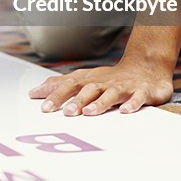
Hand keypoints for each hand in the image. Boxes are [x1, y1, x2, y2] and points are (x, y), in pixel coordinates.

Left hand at [28, 55, 173, 115]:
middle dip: (77, 100)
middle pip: (88, 89)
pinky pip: (138, 98)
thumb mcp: (85, 79)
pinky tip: (124, 111)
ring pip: (111, 94)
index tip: (43, 107)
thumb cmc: (110, 78)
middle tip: (66, 113)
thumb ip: (60, 85)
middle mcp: (104, 82)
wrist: (146, 67)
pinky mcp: (141, 92)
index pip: (69, 85)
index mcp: (89, 80)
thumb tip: (34, 92)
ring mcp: (123, 86)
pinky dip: (132, 104)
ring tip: (89, 113)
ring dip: (100, 103)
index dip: (56, 95)